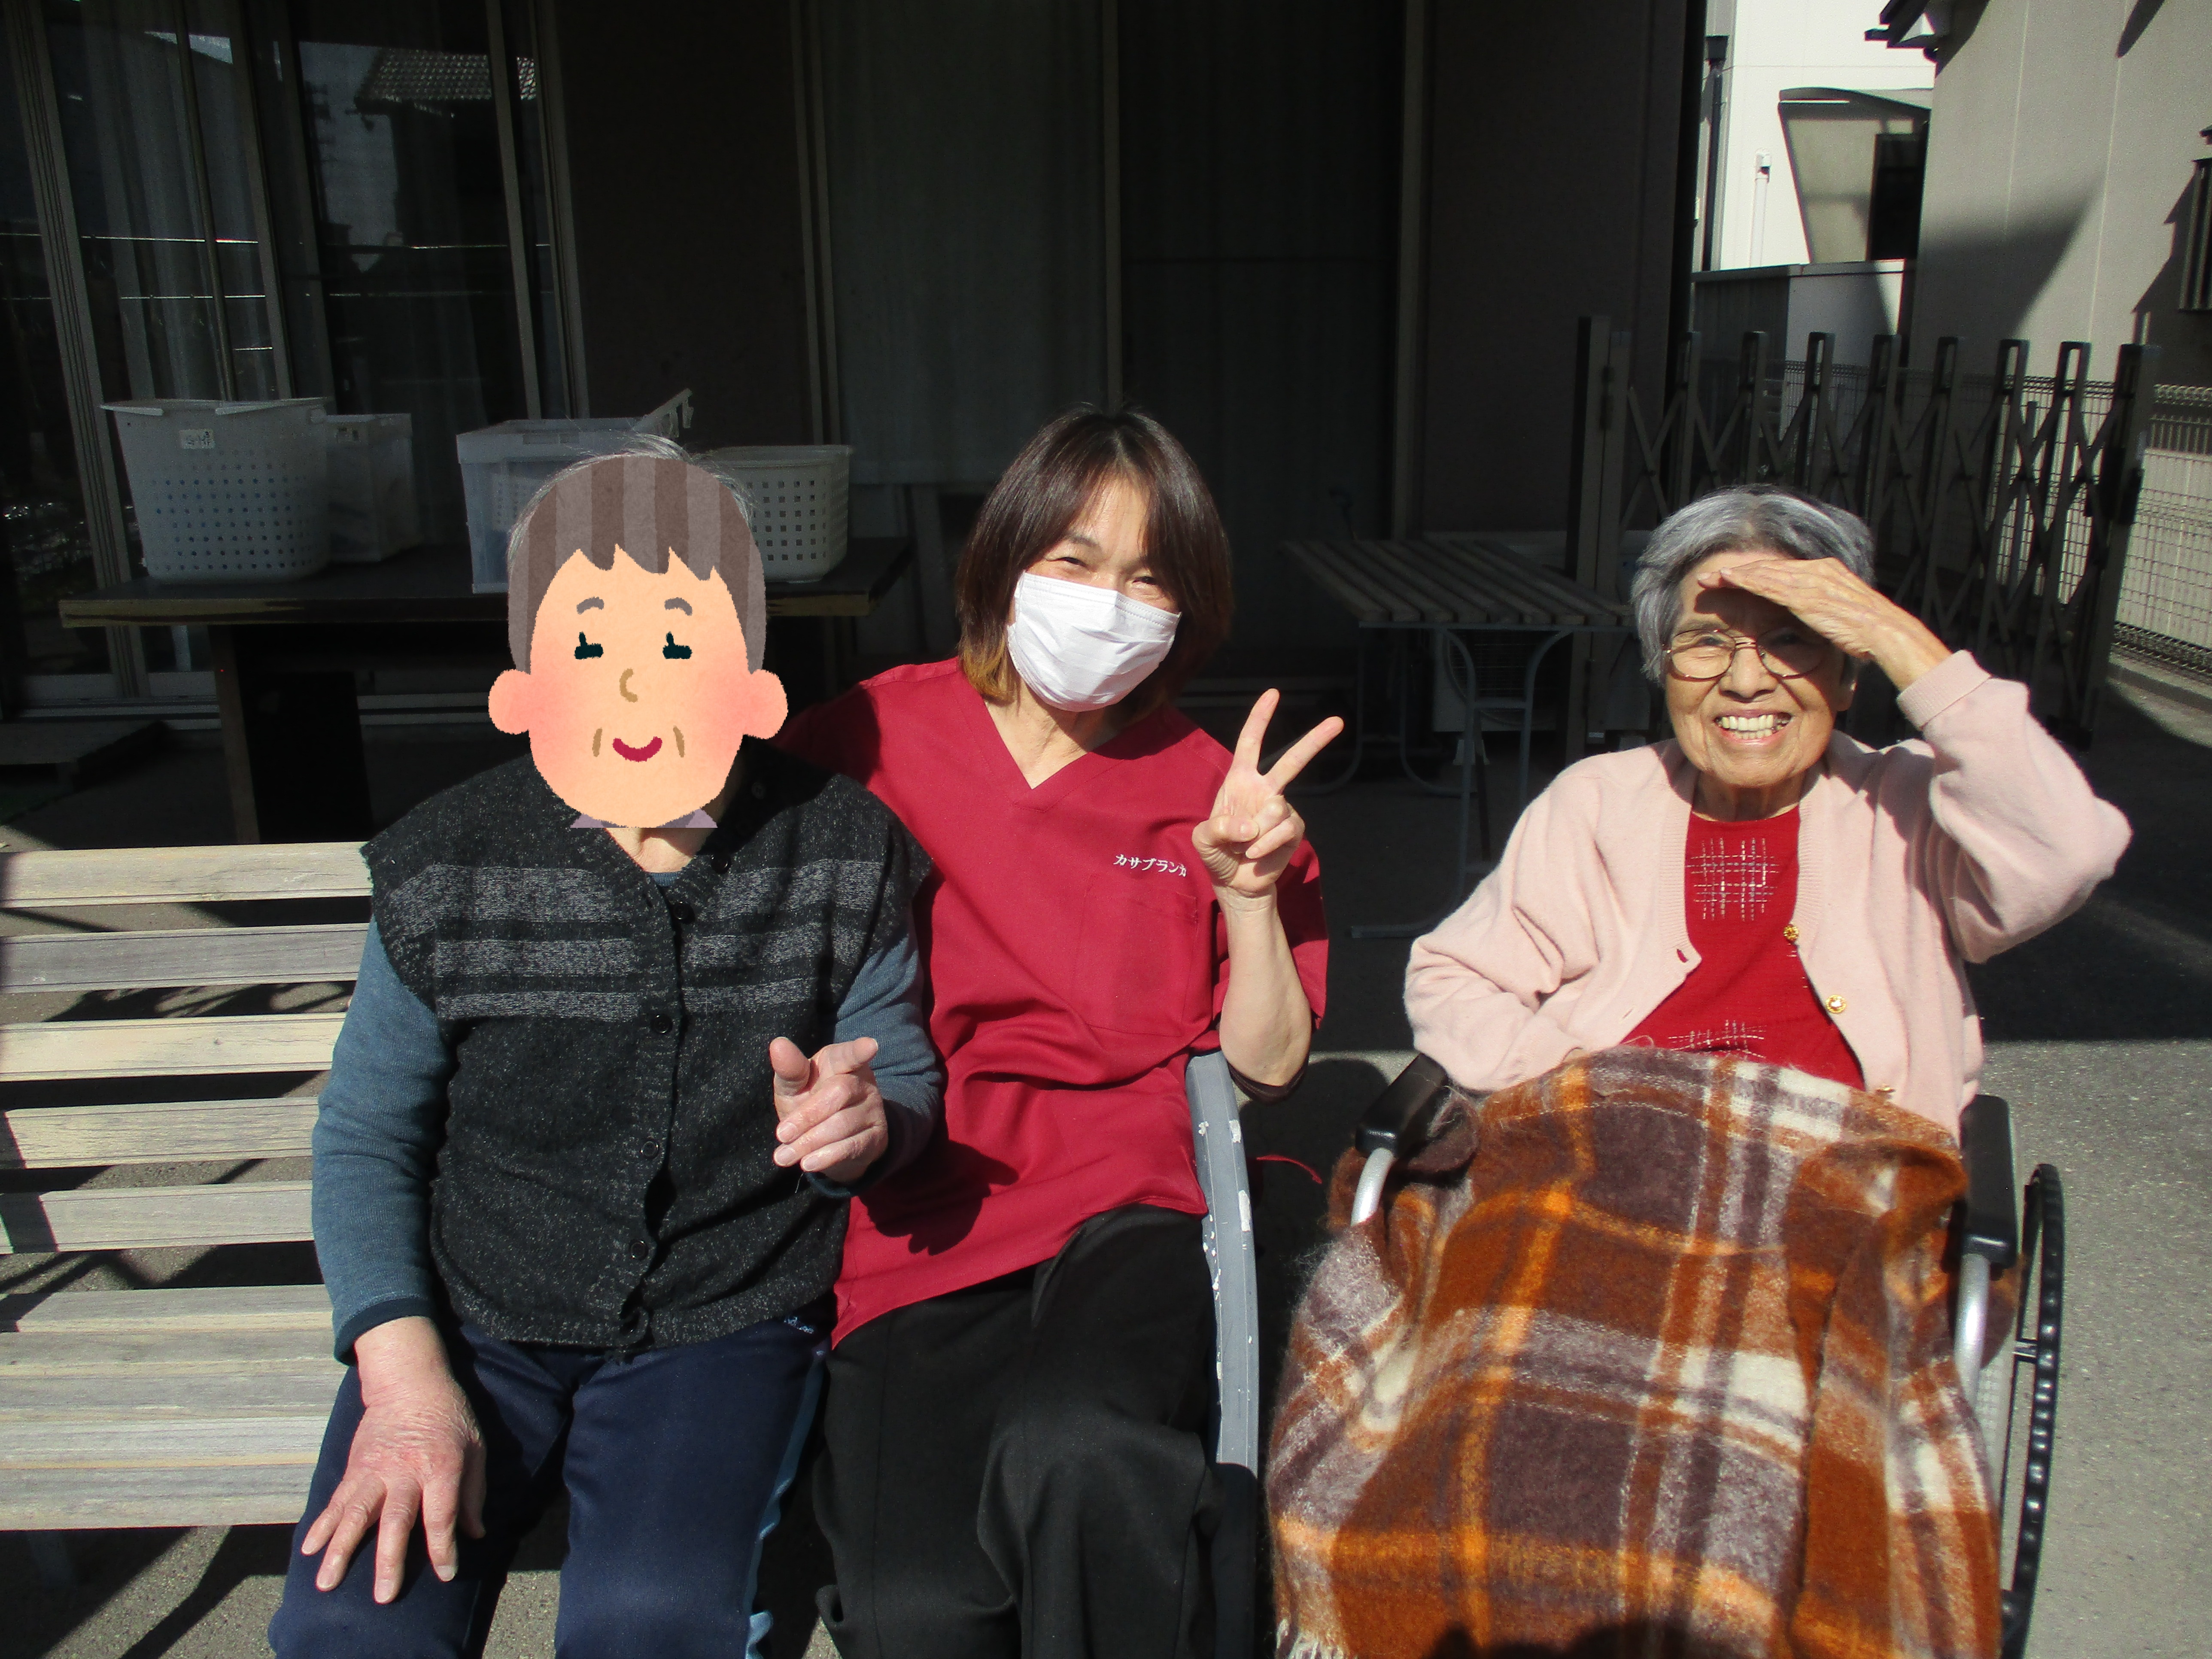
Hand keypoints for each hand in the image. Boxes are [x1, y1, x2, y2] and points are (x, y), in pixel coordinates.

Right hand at [301, 1317, 484, 1603]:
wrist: (410, 1381)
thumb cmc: (449, 1416)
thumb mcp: (474, 1447)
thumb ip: (473, 1493)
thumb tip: (476, 1534)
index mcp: (441, 1465)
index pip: (441, 1514)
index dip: (444, 1546)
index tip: (446, 1574)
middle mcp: (405, 1470)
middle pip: (396, 1520)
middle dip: (389, 1560)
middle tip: (383, 1596)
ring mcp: (375, 1469)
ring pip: (355, 1514)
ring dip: (341, 1549)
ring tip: (327, 1581)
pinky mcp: (355, 1467)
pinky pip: (337, 1500)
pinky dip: (322, 1526)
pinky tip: (310, 1549)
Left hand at [770, 1035, 887, 1185]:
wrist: (828, 1143)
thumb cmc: (808, 1103)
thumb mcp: (794, 1088)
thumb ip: (789, 1070)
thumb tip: (778, 1044)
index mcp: (840, 1062)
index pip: (850, 1054)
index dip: (859, 1051)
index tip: (870, 1046)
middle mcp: (863, 1081)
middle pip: (839, 1092)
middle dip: (807, 1116)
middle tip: (781, 1134)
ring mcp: (873, 1109)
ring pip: (843, 1124)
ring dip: (810, 1142)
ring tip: (784, 1156)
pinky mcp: (876, 1136)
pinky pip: (852, 1146)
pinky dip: (826, 1156)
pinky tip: (808, 1163)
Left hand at [1192, 690, 1344, 905]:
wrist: (1234, 882)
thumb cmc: (1217, 854)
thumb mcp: (1203, 839)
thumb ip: (1218, 828)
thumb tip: (1250, 825)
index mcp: (1241, 781)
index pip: (1250, 743)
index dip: (1260, 719)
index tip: (1274, 694)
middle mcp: (1265, 790)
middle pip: (1291, 761)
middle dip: (1314, 741)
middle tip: (1338, 721)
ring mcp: (1281, 809)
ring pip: (1276, 809)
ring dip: (1255, 832)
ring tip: (1244, 846)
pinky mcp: (1293, 830)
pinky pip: (1283, 830)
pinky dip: (1265, 844)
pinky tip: (1256, 854)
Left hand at [1697, 556, 1950, 689]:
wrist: (1885, 633)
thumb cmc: (1866, 634)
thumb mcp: (1838, 618)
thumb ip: (1819, 615)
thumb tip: (1804, 623)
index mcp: (1827, 574)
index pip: (1782, 572)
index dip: (1755, 575)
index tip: (1731, 580)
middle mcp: (1819, 570)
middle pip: (1769, 568)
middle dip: (1738, 571)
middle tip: (1710, 575)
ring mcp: (1813, 579)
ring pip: (1765, 572)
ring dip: (1735, 574)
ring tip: (1710, 577)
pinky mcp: (1808, 593)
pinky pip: (1770, 583)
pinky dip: (1747, 579)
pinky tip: (1728, 579)